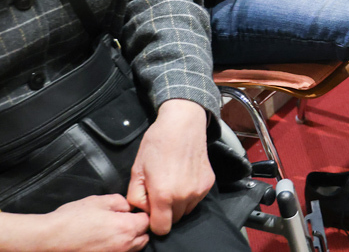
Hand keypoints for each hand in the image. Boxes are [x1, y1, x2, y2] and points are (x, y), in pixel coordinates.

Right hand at [0, 195, 149, 251]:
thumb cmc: (71, 220)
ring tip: (112, 232)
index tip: (132, 212)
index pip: (147, 221)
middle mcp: (123, 245)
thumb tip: (127, 207)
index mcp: (125, 227)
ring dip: (129, 240)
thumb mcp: (98, 201)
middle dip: (137, 228)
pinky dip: (117, 248)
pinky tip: (105, 241)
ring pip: (133, 248)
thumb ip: (120, 202)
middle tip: (123, 221)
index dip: (140, 214)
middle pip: (143, 237)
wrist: (50, 239)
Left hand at [126, 100, 213, 235]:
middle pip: (174, 220)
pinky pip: (196, 199)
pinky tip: (183, 177)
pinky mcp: (208, 183)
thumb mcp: (136, 171)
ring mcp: (199, 190)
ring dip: (177, 204)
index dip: (153, 222)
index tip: (150, 210)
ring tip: (171, 182)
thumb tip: (143, 211)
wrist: (182, 124)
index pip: (161, 228)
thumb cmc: (157, 144)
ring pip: (185, 210)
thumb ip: (136, 198)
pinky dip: (188, 194)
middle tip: (159, 190)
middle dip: (165, 211)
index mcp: (164, 195)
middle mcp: (184, 196)